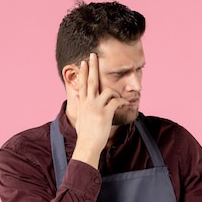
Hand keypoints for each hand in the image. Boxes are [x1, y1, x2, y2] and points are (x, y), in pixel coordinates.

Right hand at [71, 53, 128, 167]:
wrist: (87, 146)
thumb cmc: (85, 134)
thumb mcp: (79, 117)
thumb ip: (79, 105)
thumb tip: (75, 96)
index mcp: (82, 103)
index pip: (82, 84)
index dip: (83, 72)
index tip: (83, 62)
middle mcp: (88, 103)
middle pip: (90, 81)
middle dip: (92, 67)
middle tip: (94, 55)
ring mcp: (96, 107)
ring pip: (108, 90)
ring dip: (116, 93)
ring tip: (120, 98)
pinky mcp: (105, 114)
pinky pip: (116, 102)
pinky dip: (122, 101)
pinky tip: (126, 104)